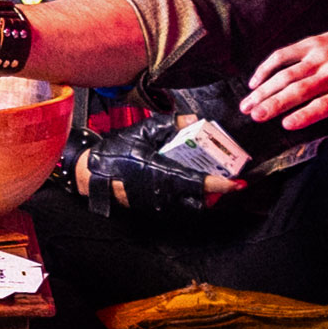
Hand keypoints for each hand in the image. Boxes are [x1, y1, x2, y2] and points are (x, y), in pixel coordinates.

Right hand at [80, 114, 242, 213]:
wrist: (91, 172)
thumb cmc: (116, 152)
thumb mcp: (142, 131)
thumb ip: (170, 125)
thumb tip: (193, 120)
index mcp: (161, 172)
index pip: (197, 182)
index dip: (219, 185)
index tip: (236, 183)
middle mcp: (161, 193)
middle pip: (199, 200)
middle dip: (215, 193)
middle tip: (225, 179)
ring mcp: (156, 203)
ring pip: (188, 206)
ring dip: (202, 197)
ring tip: (208, 182)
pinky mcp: (150, 208)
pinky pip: (176, 206)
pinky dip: (187, 198)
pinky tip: (186, 184)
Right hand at [240, 26, 327, 164]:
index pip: (324, 106)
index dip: (305, 115)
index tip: (286, 124)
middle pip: (301, 90)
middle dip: (276, 103)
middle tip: (255, 116)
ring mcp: (321, 57)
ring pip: (288, 73)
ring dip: (265, 89)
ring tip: (247, 104)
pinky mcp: (312, 43)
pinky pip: (285, 54)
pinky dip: (267, 67)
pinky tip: (254, 82)